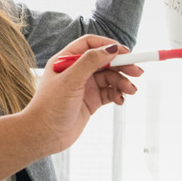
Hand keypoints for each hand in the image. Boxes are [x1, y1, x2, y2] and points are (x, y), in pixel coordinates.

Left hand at [25, 35, 142, 155]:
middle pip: (104, 61)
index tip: (125, 52)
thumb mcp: (71, 80)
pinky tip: (121, 100)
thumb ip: (90, 62)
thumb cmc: (50, 107)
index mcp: (66, 60)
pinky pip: (109, 93)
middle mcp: (75, 71)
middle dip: (122, 65)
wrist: (43, 136)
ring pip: (109, 78)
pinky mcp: (90, 101)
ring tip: (131, 91)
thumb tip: (111, 48)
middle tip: (138, 72)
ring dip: (122, 82)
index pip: (90, 45)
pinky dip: (117, 94)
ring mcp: (84, 86)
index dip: (108, 46)